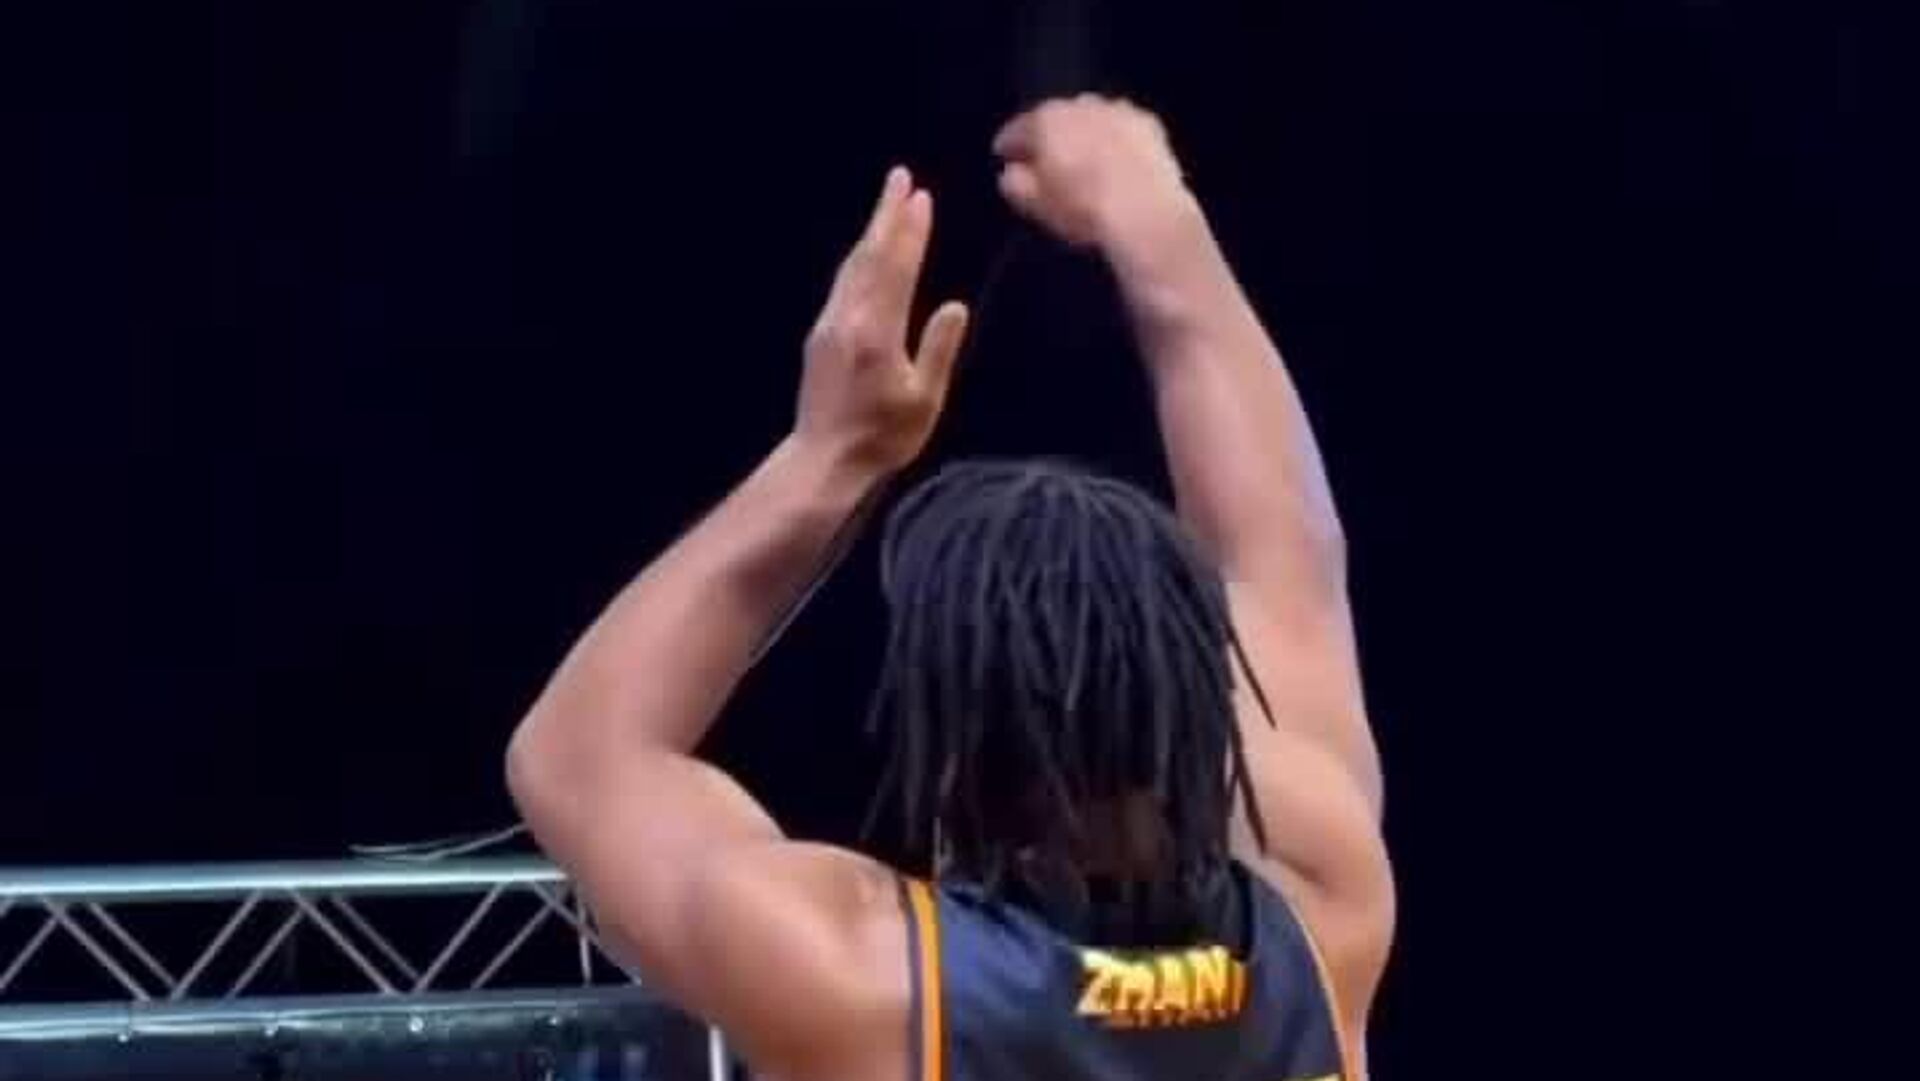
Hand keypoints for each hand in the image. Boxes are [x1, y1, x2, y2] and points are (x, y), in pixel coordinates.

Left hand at [795, 168, 968, 475]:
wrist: (823, 461)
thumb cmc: (882, 437)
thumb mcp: (924, 400)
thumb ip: (939, 349)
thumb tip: (955, 305)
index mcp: (878, 332)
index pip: (897, 268)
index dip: (910, 232)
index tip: (921, 198)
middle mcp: (849, 319)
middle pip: (869, 255)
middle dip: (886, 214)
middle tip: (899, 177)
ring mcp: (829, 325)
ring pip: (852, 267)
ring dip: (871, 232)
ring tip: (887, 205)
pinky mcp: (820, 336)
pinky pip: (843, 284)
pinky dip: (859, 260)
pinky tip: (867, 255)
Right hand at [994, 95, 1194, 252]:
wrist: (1145, 212)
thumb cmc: (1082, 209)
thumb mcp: (1035, 205)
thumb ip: (1015, 183)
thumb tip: (1012, 173)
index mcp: (1045, 121)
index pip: (1017, 129)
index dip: (1008, 144)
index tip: (1004, 155)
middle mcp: (1080, 105)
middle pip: (1056, 118)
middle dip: (1049, 136)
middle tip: (1046, 160)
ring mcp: (1117, 110)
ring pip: (1090, 118)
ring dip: (1083, 134)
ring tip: (1082, 159)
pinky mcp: (1148, 123)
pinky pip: (1121, 127)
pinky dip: (1114, 138)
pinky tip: (1116, 158)